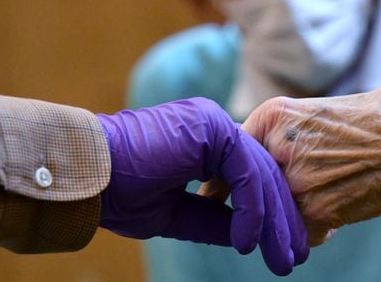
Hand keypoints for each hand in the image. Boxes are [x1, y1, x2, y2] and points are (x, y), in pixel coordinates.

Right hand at [96, 98, 308, 275]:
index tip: (282, 247)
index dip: (270, 213)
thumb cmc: (119, 192)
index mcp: (205, 142)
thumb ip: (213, 219)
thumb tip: (250, 237)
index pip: (251, 176)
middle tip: (294, 257)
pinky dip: (252, 208)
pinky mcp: (211, 128)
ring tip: (282, 258)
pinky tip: (249, 241)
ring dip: (274, 220)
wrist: (87, 175)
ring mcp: (214, 123)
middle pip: (262, 175)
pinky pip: (246, 171)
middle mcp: (214, 127)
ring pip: (260, 173)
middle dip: (282, 219)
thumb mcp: (176, 213)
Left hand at [199, 87, 380, 245]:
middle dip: (246, 198)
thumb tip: (283, 129)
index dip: (227, 169)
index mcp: (277, 114)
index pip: (235, 146)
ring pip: (273, 208)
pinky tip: (333, 220)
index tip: (216, 185)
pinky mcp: (315, 211)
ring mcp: (295, 181)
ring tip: (315, 206)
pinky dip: (311, 231)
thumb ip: (299, 119)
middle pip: (248, 181)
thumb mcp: (331, 104)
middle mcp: (279, 146)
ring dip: (286, 214)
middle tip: (238, 209)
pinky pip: (297, 230)